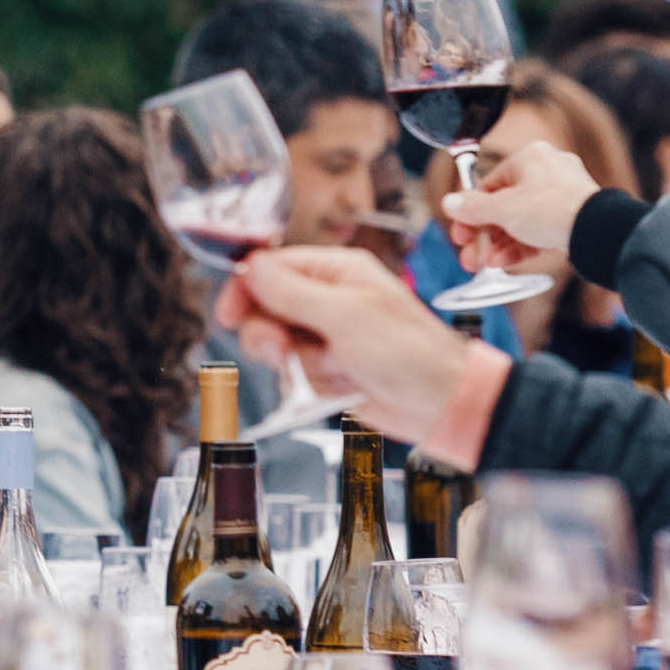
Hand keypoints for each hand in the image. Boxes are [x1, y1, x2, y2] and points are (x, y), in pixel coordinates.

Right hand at [221, 245, 477, 437]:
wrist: (441, 403)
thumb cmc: (410, 352)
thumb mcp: (344, 316)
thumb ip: (291, 292)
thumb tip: (250, 266)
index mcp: (338, 272)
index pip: (273, 268)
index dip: (246, 289)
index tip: (229, 313)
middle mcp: (330, 300)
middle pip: (267, 308)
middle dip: (270, 334)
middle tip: (281, 350)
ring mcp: (329, 336)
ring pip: (279, 346)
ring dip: (297, 363)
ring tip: (329, 369)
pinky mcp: (330, 369)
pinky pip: (296, 374)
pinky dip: (312, 384)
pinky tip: (342, 386)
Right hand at [441, 137, 604, 276]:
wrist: (595, 230)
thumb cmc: (553, 209)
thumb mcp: (502, 209)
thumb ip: (472, 208)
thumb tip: (450, 202)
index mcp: (529, 157)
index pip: (489, 184)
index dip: (470, 212)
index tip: (461, 232)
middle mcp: (547, 170)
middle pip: (505, 205)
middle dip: (484, 235)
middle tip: (470, 255)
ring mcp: (563, 194)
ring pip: (522, 220)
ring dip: (500, 244)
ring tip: (486, 264)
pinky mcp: (573, 216)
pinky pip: (540, 229)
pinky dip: (521, 245)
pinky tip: (505, 262)